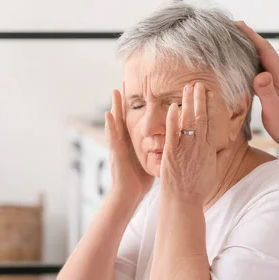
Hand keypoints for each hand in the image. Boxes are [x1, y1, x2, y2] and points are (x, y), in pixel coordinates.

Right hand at [105, 87, 153, 201]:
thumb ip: (155, 150)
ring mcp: (118, 147)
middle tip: (123, 82)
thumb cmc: (139, 182)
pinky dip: (110, 126)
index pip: (133, 120)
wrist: (128, 196)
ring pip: (116, 123)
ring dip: (114, 106)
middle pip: (123, 116)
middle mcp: (123, 142)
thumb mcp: (149, 161)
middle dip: (122, 100)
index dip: (134, 106)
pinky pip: (113, 138)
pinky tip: (108, 114)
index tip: (138, 90)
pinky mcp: (116, 154)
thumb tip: (170, 143)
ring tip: (115, 90)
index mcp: (131, 142)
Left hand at [160, 82, 219, 205]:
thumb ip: (220, 155)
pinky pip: (173, 133)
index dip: (211, 106)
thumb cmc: (198, 189)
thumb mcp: (214, 170)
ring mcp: (186, 149)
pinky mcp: (172, 153)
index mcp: (209, 149)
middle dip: (200, 99)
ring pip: (188, 121)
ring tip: (187, 88)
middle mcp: (199, 146)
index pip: (211, 122)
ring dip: (188, 103)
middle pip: (201, 117)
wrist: (183, 201)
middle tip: (199, 83)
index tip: (210, 92)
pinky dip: (173, 119)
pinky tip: (173, 106)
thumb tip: (227, 145)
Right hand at [236, 21, 278, 145]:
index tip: (237, 24)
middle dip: (250, 38)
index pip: (265, 50)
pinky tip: (246, 67)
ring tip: (236, 44)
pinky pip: (265, 70)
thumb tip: (260, 74)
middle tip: (232, 30)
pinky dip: (254, 63)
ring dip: (252, 50)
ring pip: (265, 60)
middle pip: (265, 51)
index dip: (251, 36)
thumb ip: (266, 91)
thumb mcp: (274, 109)